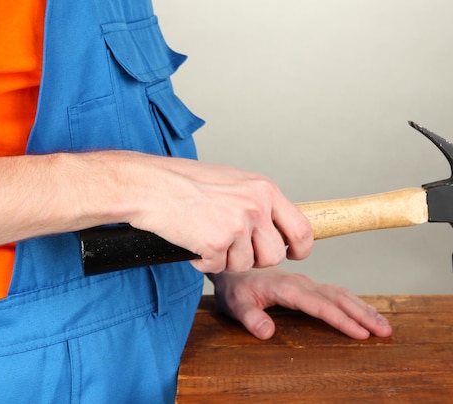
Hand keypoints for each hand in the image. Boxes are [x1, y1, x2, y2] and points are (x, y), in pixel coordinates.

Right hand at [0, 151, 312, 270]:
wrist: (151, 186)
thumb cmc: (187, 181)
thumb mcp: (234, 182)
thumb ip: (258, 202)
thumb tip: (276, 225)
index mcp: (264, 189)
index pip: (301, 228)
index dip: (300, 248)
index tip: (294, 254)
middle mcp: (255, 207)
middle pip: (273, 256)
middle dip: (254, 258)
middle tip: (232, 247)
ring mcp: (237, 226)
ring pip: (245, 265)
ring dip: (227, 259)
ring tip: (207, 236)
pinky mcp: (216, 244)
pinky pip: (217, 268)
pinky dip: (203, 261)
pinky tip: (192, 240)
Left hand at [208, 268, 391, 339]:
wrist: (232, 269)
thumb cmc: (234, 289)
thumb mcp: (235, 305)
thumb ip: (250, 318)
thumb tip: (267, 332)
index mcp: (287, 288)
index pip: (320, 305)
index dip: (341, 320)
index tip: (361, 334)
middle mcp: (302, 283)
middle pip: (338, 298)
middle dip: (363, 314)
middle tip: (385, 331)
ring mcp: (307, 283)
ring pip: (341, 294)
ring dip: (363, 309)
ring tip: (384, 326)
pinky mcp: (308, 286)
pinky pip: (336, 292)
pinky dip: (354, 303)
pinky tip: (366, 313)